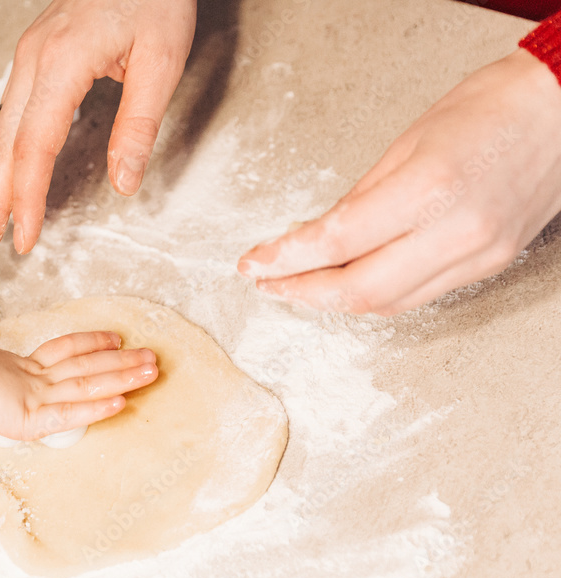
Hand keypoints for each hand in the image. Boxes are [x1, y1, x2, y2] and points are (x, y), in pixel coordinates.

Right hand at [0, 0, 196, 263]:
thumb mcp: (162, 59)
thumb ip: (140, 123)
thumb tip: (124, 181)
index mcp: (62, 62)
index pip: (35, 145)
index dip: (26, 197)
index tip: (25, 237)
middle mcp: (34, 61)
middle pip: (2, 145)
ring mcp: (29, 59)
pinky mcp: (35, 60)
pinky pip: (8, 118)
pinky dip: (0, 158)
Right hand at [0, 297, 157, 439]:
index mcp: (19, 364)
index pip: (64, 350)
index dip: (91, 343)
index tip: (115, 338)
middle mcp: (32, 377)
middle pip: (85, 366)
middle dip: (121, 362)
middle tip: (153, 357)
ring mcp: (33, 396)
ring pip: (86, 384)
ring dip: (121, 377)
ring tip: (152, 371)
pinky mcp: (29, 416)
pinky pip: (68, 413)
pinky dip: (95, 409)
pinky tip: (121, 403)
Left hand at [237, 49, 560, 315]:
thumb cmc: (490, 106)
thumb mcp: (406, 143)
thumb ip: (358, 199)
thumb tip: (316, 238)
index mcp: (428, 188)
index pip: (336, 243)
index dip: (285, 259)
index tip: (254, 263)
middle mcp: (456, 231)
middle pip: (358, 289)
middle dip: (301, 291)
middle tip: (268, 282)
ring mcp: (478, 254)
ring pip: (388, 303)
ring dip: (334, 300)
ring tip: (299, 286)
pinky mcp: (490, 264)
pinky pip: (419, 296)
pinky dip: (377, 295)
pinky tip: (349, 283)